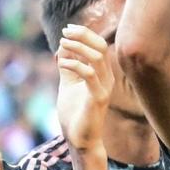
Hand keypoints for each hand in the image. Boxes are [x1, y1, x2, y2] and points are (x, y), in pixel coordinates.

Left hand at [56, 25, 114, 152]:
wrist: (80, 140)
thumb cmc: (75, 113)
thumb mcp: (68, 84)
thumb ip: (68, 66)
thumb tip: (63, 46)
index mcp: (102, 74)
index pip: (99, 45)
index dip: (84, 33)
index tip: (67, 29)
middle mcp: (107, 78)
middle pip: (100, 46)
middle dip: (83, 35)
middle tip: (65, 31)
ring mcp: (104, 88)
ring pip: (97, 57)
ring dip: (78, 47)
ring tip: (62, 43)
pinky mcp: (98, 98)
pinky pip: (89, 74)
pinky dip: (75, 64)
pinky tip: (63, 63)